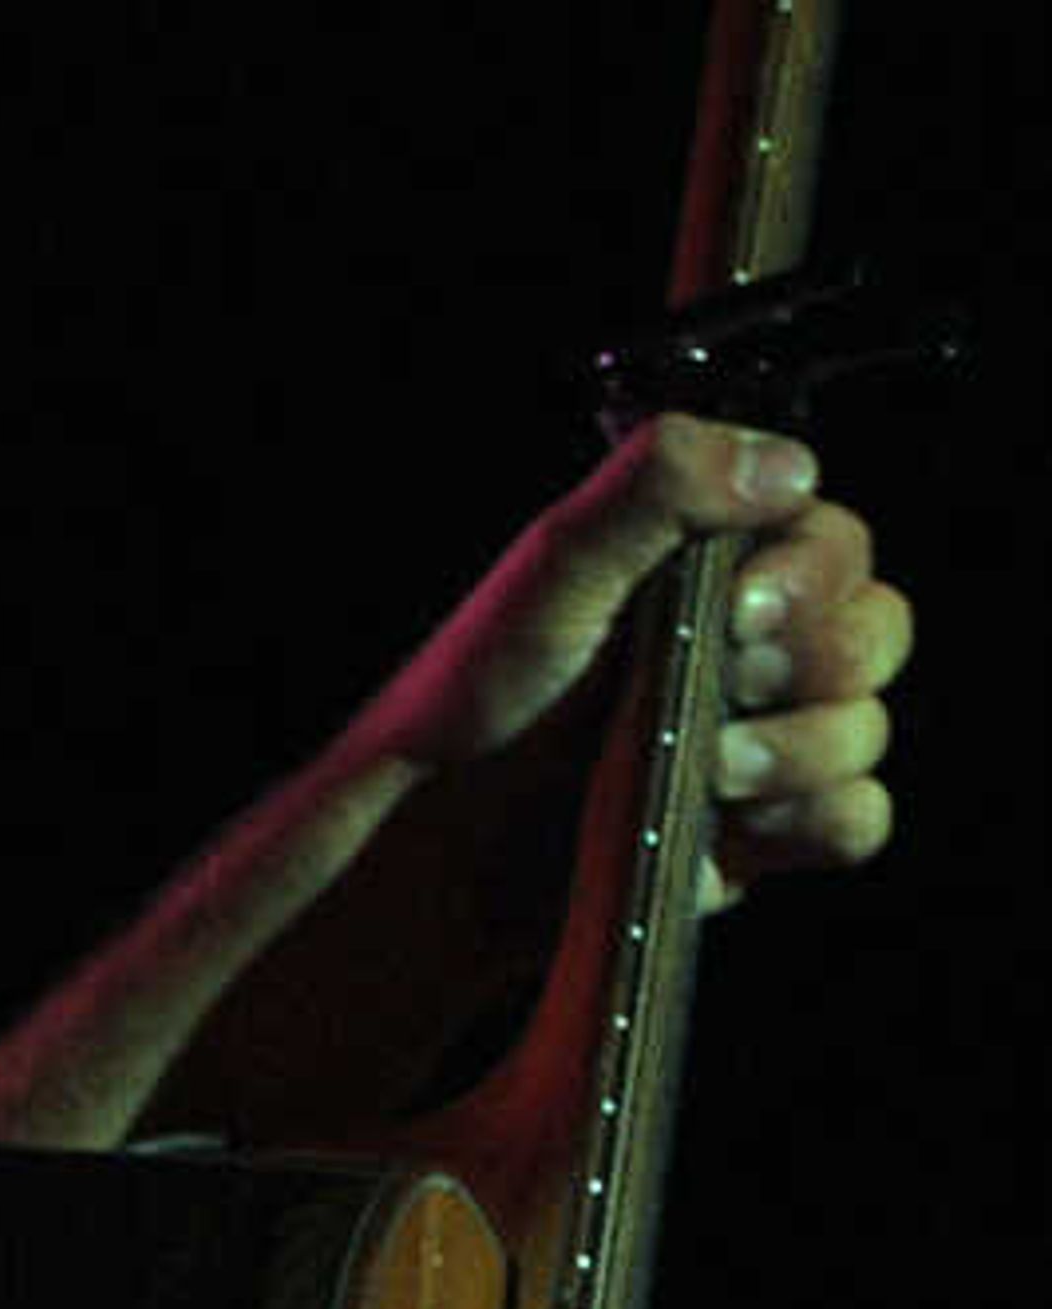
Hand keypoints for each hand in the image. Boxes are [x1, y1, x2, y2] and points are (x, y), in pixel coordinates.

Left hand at [354, 413, 911, 908]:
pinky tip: (739, 823)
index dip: (813, 576)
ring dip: (802, 748)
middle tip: (725, 683)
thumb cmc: (476, 692)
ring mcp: (756, 747)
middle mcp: (749, 655)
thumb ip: (661, 485)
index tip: (739, 608)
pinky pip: (855, 821)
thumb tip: (789, 468)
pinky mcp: (750, 840)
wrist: (433, 836)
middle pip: (874, 633)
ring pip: (864, 729)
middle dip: (814, 661)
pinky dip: (819, 819)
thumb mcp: (556, 561)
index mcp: (715, 573)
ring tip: (710, 770)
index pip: (839, 546)